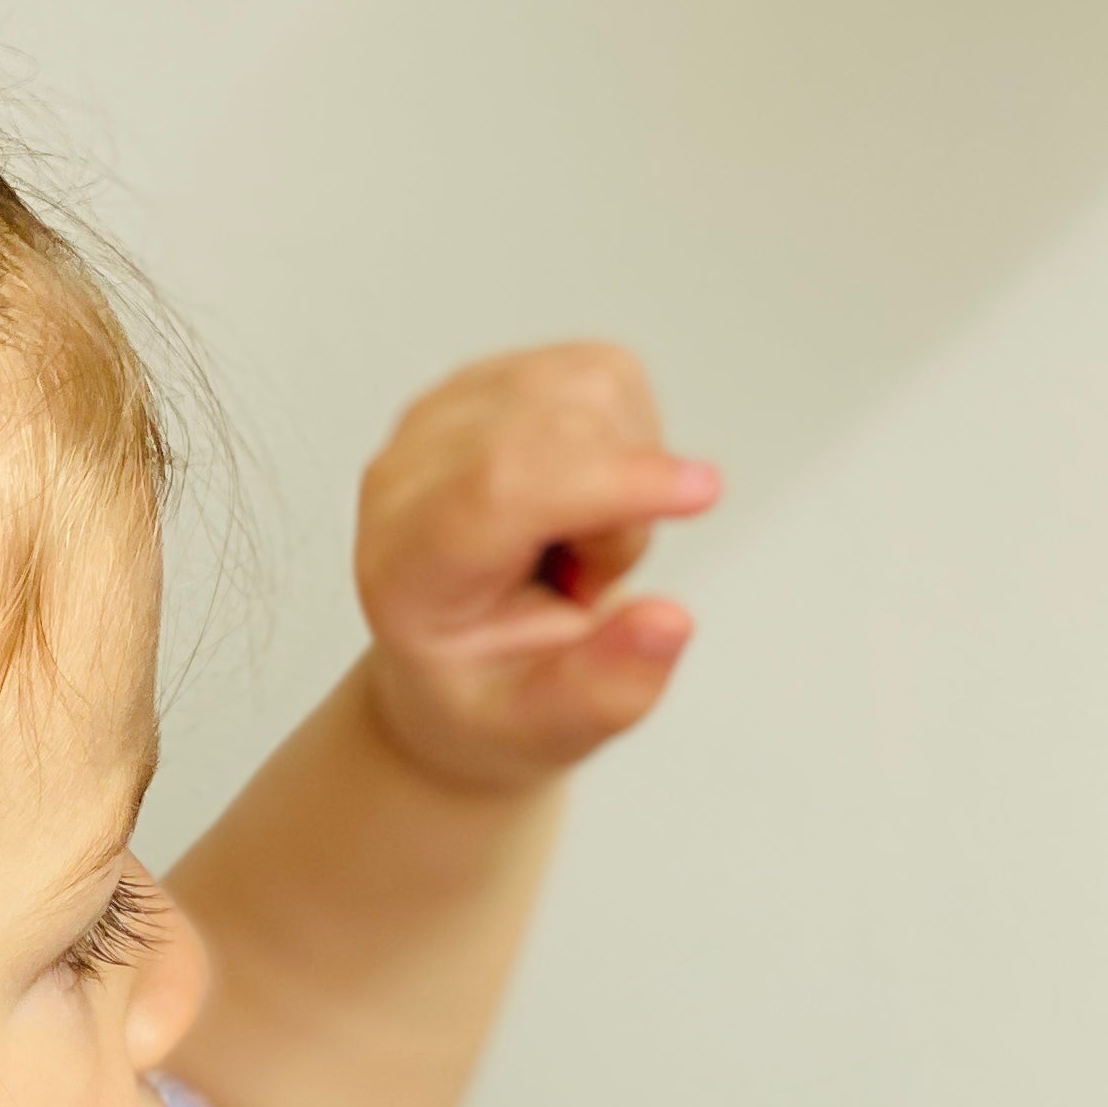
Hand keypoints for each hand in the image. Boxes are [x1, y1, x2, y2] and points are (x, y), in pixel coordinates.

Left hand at [354, 345, 717, 797]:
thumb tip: (668, 623)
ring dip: (627, 471)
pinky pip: (608, 375)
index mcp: (405, 564)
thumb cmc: (490, 696)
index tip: (701, 493)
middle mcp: (412, 468)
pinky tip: (586, 499)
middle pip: (561, 425)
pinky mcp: (502, 376)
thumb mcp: (542, 731)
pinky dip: (628, 438)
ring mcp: (451, 408)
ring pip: (594, 387)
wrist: (462, 663)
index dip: (609, 481)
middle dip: (623, 508)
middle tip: (586, 584)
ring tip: (579, 547)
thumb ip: (603, 689)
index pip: (501, 486)